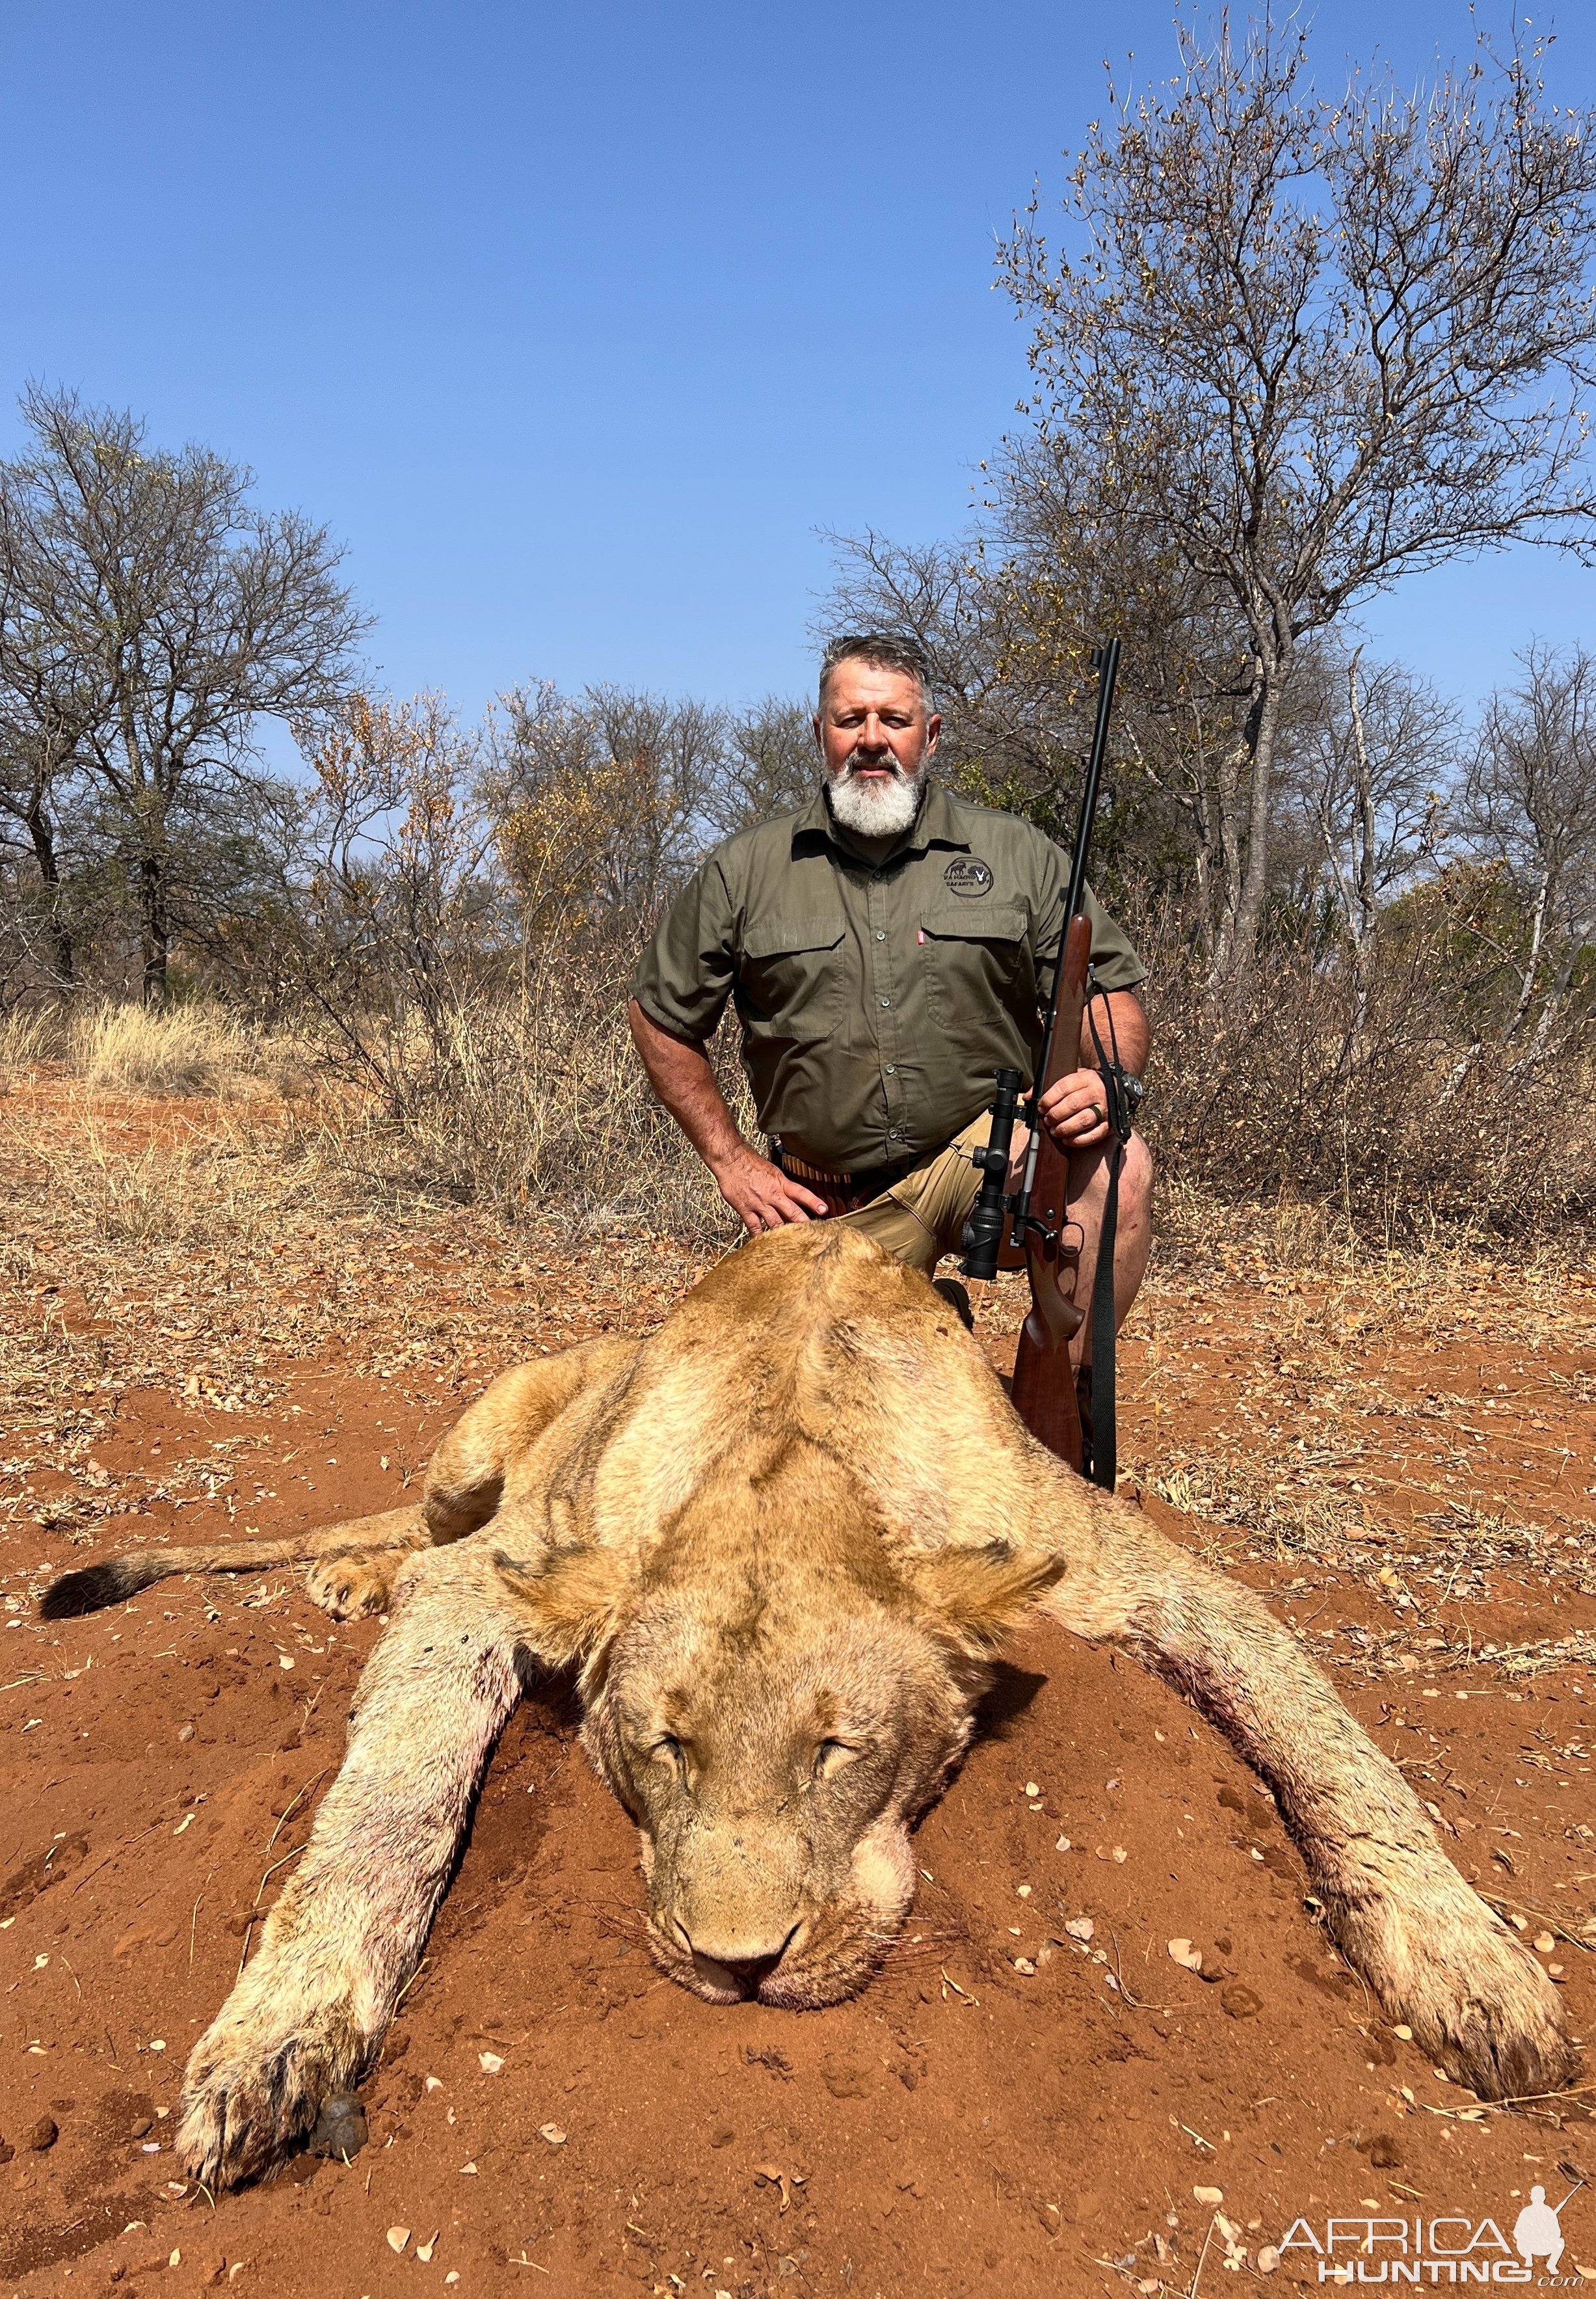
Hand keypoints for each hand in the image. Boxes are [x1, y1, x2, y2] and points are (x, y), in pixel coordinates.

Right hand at [714, 1145, 828, 1234]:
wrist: (730, 1159)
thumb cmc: (749, 1162)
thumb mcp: (772, 1170)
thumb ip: (782, 1185)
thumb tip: (791, 1195)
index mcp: (780, 1183)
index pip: (801, 1193)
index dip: (813, 1202)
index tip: (824, 1211)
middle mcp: (772, 1194)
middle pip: (792, 1213)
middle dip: (804, 1225)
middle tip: (813, 1235)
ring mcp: (759, 1203)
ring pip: (776, 1223)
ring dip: (785, 1234)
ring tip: (793, 1244)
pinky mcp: (745, 1209)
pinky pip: (755, 1227)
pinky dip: (760, 1237)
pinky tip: (764, 1243)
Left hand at [1036, 1067, 1111, 1153]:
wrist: (1115, 1088)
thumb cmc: (1088, 1085)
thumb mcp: (1072, 1077)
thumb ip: (1050, 1086)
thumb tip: (1028, 1097)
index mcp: (1086, 1078)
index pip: (1064, 1087)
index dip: (1049, 1099)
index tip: (1041, 1107)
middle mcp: (1097, 1093)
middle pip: (1073, 1104)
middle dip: (1055, 1115)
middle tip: (1047, 1120)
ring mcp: (1105, 1109)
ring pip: (1083, 1120)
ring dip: (1065, 1128)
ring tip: (1055, 1131)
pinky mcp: (1109, 1125)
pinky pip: (1094, 1135)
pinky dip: (1078, 1140)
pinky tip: (1067, 1140)